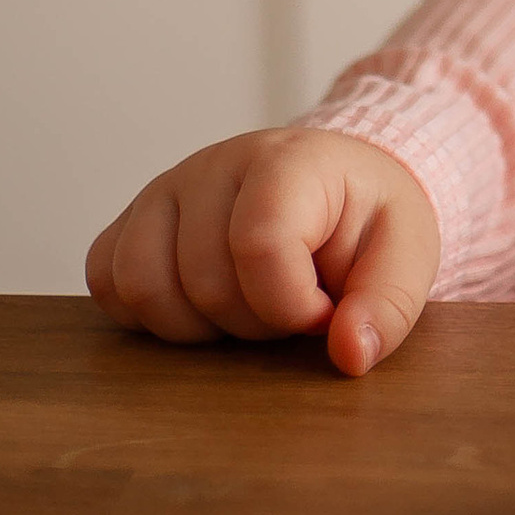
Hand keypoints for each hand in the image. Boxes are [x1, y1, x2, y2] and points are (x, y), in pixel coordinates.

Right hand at [85, 129, 439, 377]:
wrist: (337, 189)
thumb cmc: (367, 221)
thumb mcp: (407, 255)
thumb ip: (389, 305)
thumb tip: (349, 355)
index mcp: (288, 160)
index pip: (260, 246)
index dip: (292, 305)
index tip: (323, 309)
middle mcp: (214, 164)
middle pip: (203, 280)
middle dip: (253, 322)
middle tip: (290, 306)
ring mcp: (165, 190)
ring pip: (143, 286)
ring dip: (197, 326)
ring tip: (245, 308)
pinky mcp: (132, 220)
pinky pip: (107, 282)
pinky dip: (148, 315)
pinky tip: (200, 309)